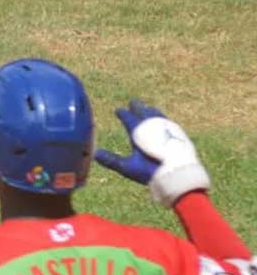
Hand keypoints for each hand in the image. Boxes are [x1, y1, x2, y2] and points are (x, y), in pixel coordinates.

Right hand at [95, 99, 210, 206]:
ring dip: (151, 111)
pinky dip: (162, 118)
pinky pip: (167, 121)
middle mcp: (153, 125)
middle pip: (143, 112)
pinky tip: (164, 122)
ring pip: (157, 115)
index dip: (122, 114)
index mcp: (139, 130)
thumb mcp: (127, 167)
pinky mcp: (178, 133)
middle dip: (137, 107)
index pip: (128, 118)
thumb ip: (111, 160)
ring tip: (148, 109)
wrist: (179, 173)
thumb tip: (94, 153)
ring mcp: (167, 127)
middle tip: (133, 102)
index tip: (118, 110)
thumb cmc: (151, 170)